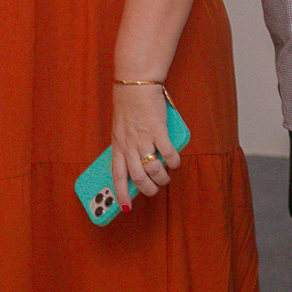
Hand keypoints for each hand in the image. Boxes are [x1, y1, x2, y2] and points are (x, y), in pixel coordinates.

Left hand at [109, 84, 181, 207]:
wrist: (136, 84)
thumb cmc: (129, 105)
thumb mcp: (120, 129)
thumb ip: (127, 146)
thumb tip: (139, 164)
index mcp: (117, 145)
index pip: (117, 175)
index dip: (121, 193)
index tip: (125, 208)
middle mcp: (129, 144)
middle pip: (138, 177)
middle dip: (148, 189)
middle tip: (155, 189)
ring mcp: (143, 138)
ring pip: (153, 169)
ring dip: (162, 178)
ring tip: (166, 176)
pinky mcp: (158, 130)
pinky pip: (168, 154)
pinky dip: (173, 162)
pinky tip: (174, 163)